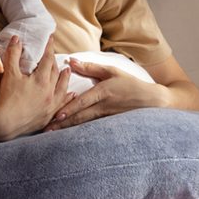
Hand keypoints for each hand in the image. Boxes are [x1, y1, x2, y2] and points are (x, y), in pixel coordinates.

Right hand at [0, 35, 73, 139]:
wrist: (5, 124)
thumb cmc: (6, 98)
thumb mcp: (9, 74)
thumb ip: (13, 54)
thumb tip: (16, 38)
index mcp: (41, 80)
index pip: (47, 59)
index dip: (49, 47)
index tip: (51, 38)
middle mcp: (50, 91)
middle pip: (56, 72)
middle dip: (55, 62)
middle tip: (54, 55)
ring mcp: (51, 105)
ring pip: (62, 88)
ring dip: (65, 78)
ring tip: (67, 71)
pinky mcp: (48, 116)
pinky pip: (62, 105)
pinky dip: (68, 98)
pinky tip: (71, 95)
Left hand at [44, 58, 167, 130]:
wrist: (152, 101)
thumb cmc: (130, 84)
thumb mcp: (111, 71)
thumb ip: (90, 67)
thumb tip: (70, 61)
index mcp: (103, 92)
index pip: (83, 102)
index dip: (69, 109)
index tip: (56, 116)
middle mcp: (104, 107)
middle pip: (80, 117)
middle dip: (62, 124)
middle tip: (46, 130)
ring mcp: (106, 118)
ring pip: (84, 124)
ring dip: (68, 130)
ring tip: (53, 135)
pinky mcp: (108, 124)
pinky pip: (91, 128)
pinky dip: (78, 132)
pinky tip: (68, 137)